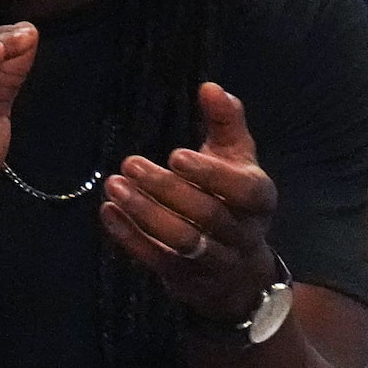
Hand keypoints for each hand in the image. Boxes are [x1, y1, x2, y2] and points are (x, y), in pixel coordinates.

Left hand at [101, 82, 281, 327]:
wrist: (240, 272)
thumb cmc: (233, 200)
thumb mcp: (238, 160)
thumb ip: (226, 123)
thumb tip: (211, 87)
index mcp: (259, 201)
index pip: (244, 191)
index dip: (211, 175)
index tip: (175, 155)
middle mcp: (244, 234)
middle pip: (208, 215)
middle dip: (167, 190)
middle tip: (130, 164)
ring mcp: (217, 262)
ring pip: (183, 242)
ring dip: (146, 214)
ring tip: (114, 186)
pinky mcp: (188, 279)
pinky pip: (158, 261)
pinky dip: (130, 238)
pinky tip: (108, 213)